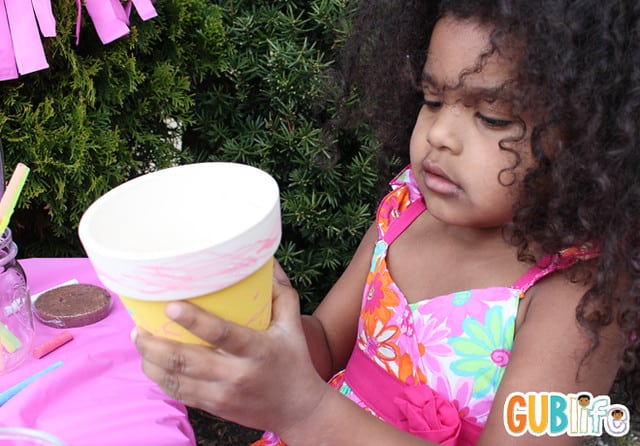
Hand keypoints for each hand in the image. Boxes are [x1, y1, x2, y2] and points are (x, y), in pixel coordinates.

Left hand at [131, 264, 328, 432]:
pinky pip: (179, 394)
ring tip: (140, 340)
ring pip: (175, 380)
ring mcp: (223, 395)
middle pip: (186, 360)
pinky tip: (151, 363)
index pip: (222, 334)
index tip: (171, 306)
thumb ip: (279, 293)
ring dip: (150, 361)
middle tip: (139, 326)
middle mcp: (237, 374)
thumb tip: (264, 261)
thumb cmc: (294, 361)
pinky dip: (160, 378)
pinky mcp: (214, 407)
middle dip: (155, 343)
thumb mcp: (293, 324)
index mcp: (258, 349)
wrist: (298, 410)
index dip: (194, 320)